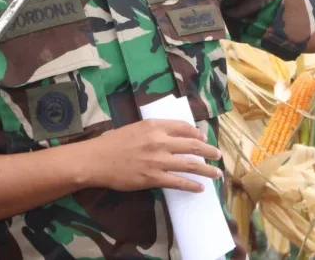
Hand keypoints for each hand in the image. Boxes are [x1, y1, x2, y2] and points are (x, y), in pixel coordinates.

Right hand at [83, 119, 222, 193]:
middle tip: (218, 155)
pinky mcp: (153, 178)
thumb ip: (154, 130)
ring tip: (217, 173)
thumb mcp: (135, 128)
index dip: (197, 134)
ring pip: (190, 164)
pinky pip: (178, 182)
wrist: (96, 160)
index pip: (183, 127)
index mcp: (154, 126)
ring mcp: (158, 160)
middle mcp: (160, 141)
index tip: (203, 139)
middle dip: (209, 151)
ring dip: (207, 170)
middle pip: (192, 145)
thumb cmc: (112, 143)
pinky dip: (191, 185)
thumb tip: (171, 135)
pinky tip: (199, 188)